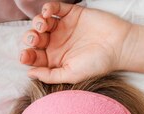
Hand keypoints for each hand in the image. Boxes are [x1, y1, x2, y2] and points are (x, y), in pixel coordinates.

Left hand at [20, 2, 134, 83]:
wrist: (118, 46)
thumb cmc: (96, 64)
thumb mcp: (71, 74)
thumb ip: (49, 75)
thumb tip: (29, 74)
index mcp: (54, 60)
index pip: (34, 57)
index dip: (26, 56)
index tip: (25, 55)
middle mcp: (56, 44)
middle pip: (34, 39)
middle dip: (30, 38)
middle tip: (36, 38)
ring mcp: (63, 28)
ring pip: (42, 23)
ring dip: (37, 22)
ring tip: (43, 25)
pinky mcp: (72, 14)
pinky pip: (55, 8)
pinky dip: (48, 8)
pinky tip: (48, 13)